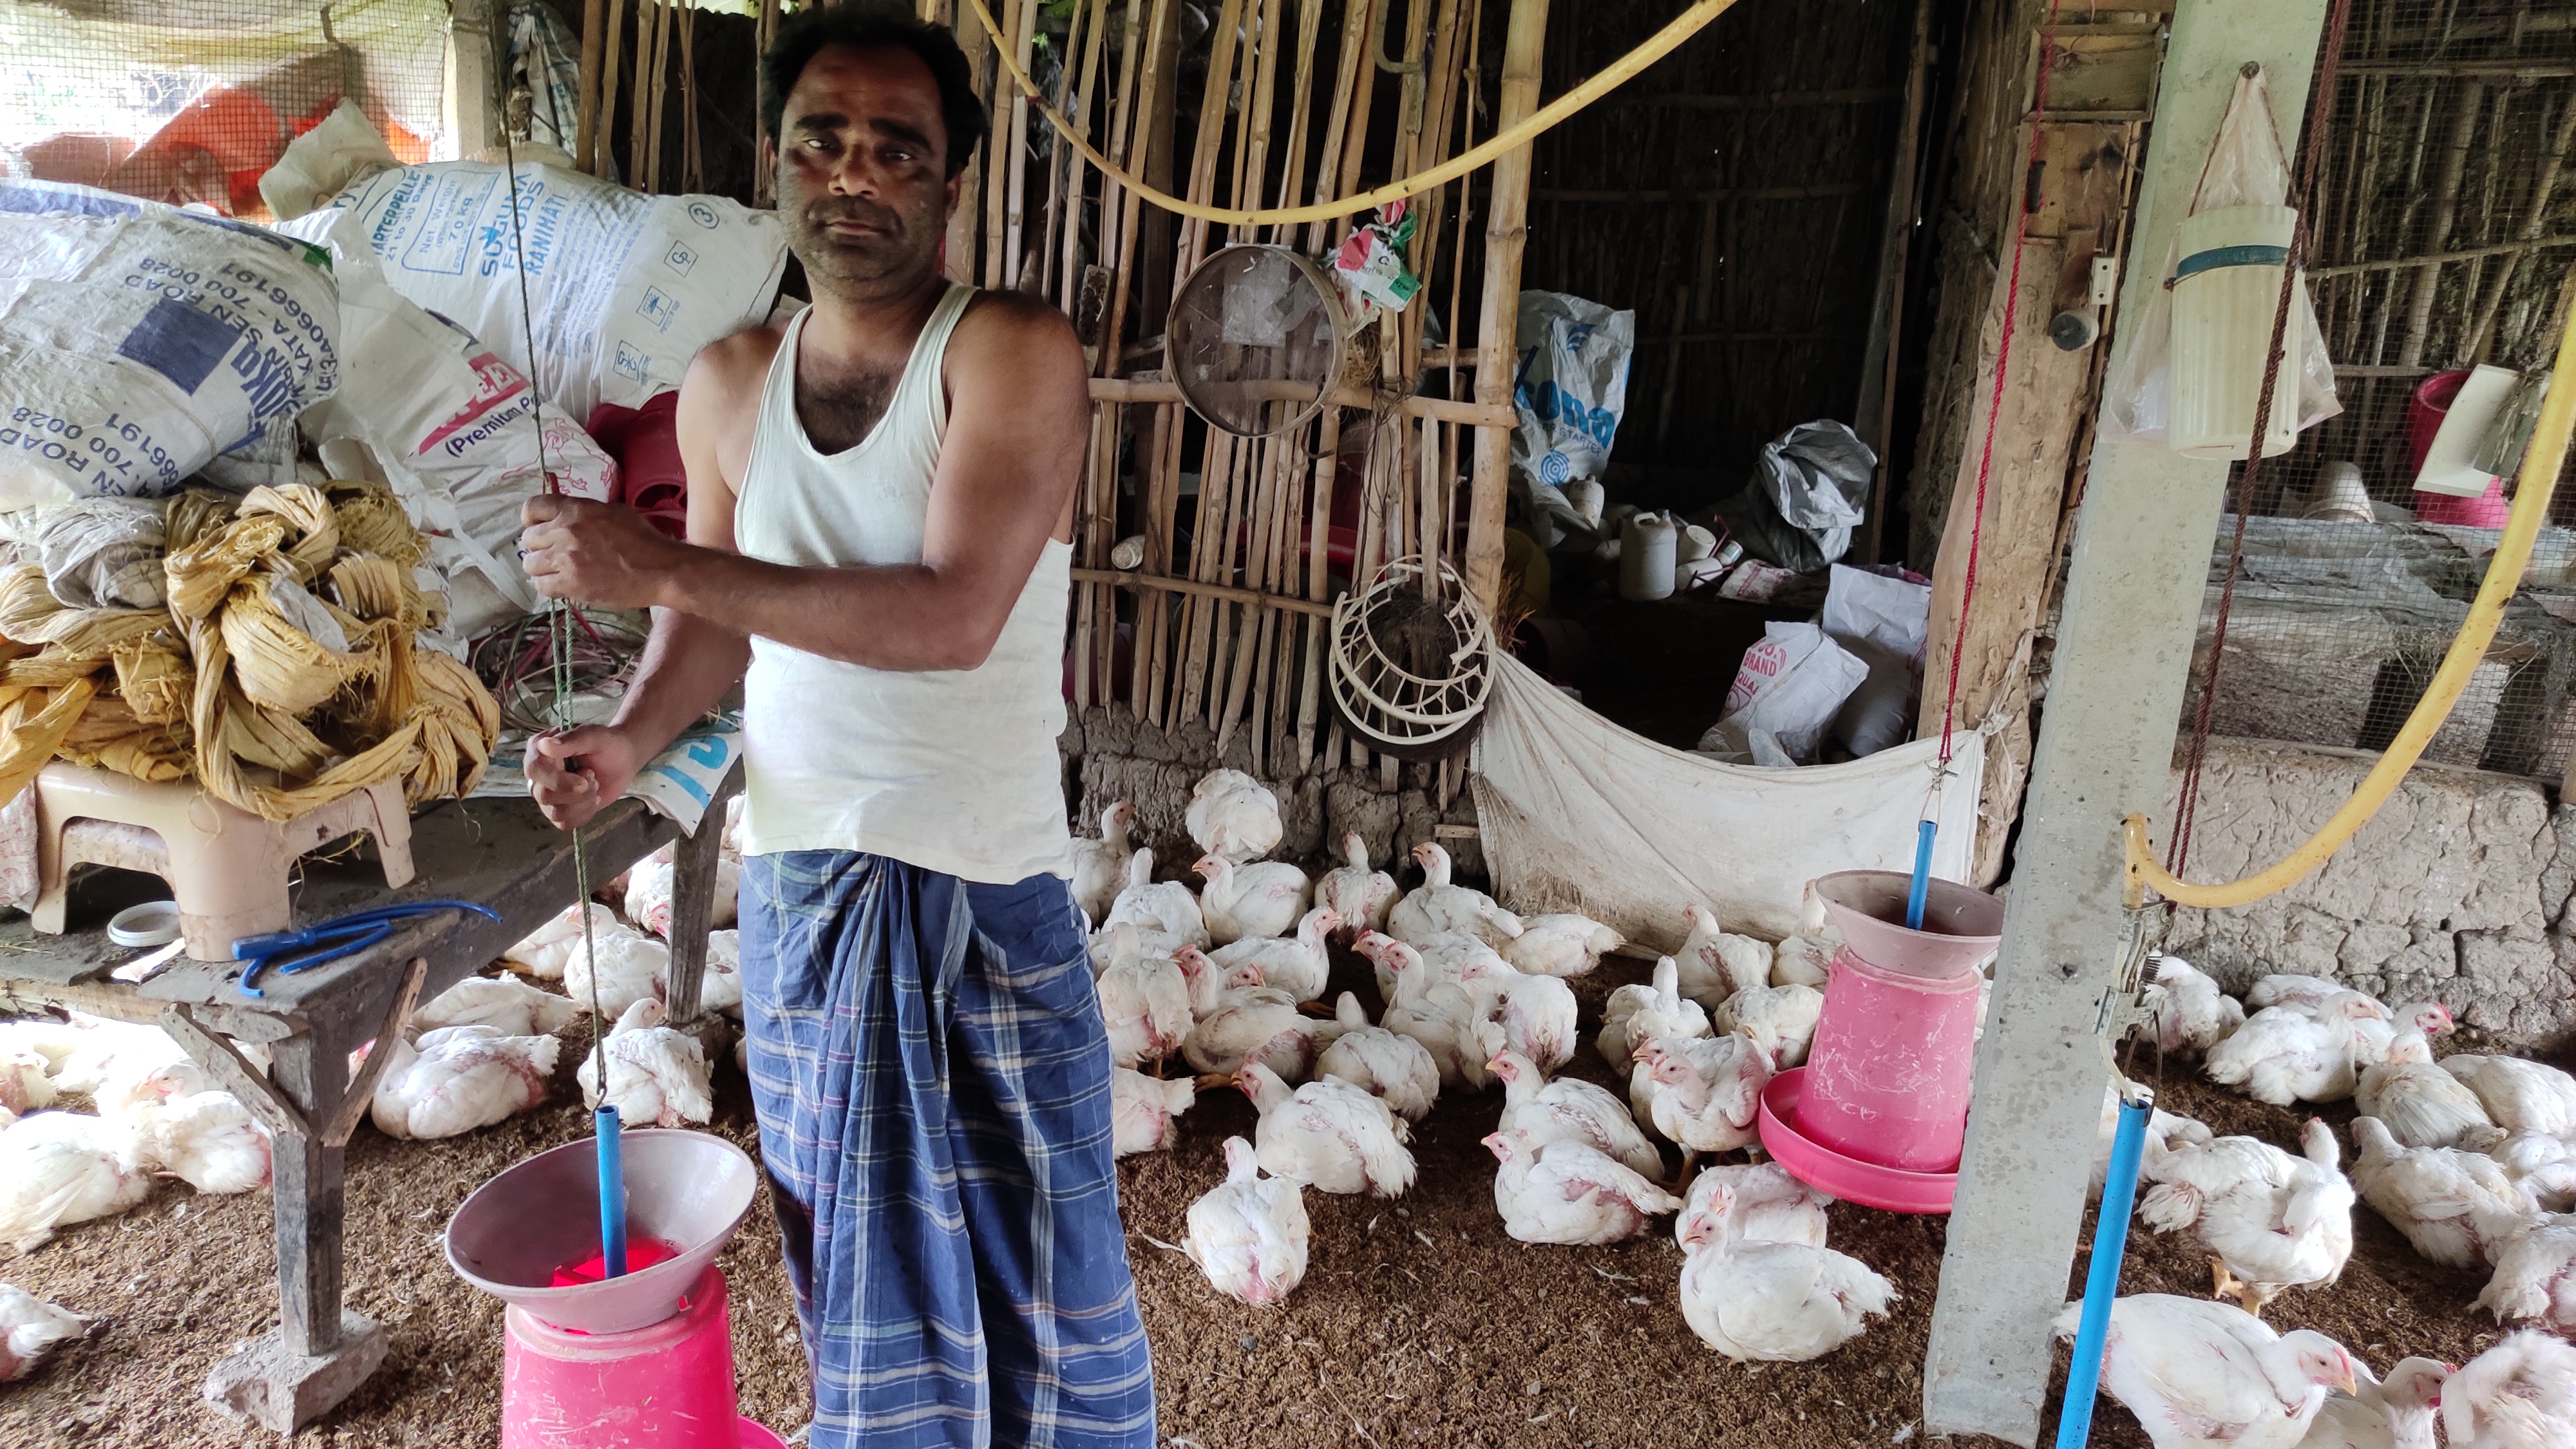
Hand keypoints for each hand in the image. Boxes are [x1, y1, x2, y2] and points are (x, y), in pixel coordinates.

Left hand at [519, 496, 684, 609]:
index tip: (536, 526)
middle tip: (554, 553)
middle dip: (539, 546)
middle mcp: (565, 531)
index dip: (530, 519)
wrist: (661, 569)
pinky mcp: (571, 584)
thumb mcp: (616, 512)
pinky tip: (562, 586)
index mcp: (576, 510)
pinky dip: (549, 587)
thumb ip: (587, 512)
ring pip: (530, 564)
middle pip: (528, 539)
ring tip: (556, 572)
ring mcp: (566, 559)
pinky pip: (541, 586)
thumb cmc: (645, 539)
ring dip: (542, 568)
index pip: (532, 507)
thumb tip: (570, 515)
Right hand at [527, 725, 645, 830]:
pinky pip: (565, 823)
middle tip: (593, 776)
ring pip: (555, 812)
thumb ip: (571, 740)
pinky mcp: (559, 810)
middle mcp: (539, 774)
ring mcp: (547, 794)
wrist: (623, 759)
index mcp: (540, 750)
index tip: (586, 775)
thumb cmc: (607, 744)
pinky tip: (593, 798)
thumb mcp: (595, 736)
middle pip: (544, 795)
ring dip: (583, 802)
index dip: (558, 779)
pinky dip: (585, 813)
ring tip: (594, 784)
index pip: (534, 769)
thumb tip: (544, 745)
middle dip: (575, 792)